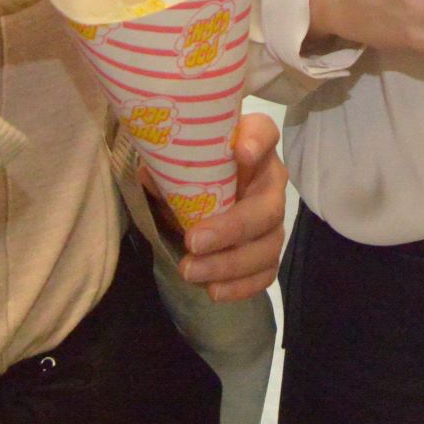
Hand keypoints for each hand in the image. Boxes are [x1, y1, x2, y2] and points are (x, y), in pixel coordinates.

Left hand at [176, 114, 286, 303]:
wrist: (201, 199)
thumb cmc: (191, 171)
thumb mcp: (177, 165)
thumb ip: (167, 168)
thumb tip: (149, 177)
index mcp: (251, 146)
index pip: (265, 132)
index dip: (258, 141)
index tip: (240, 151)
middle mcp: (270, 181)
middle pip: (268, 207)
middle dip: (232, 228)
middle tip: (194, 241)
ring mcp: (274, 221)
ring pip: (267, 246)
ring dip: (229, 264)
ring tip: (190, 272)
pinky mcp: (268, 252)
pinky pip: (266, 273)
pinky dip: (241, 286)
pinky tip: (213, 291)